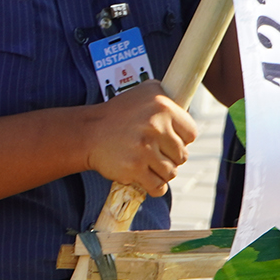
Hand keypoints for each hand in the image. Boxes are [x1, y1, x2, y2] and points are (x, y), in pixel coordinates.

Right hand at [82, 81, 197, 197]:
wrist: (88, 132)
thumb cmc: (119, 113)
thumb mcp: (144, 92)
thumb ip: (169, 95)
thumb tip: (189, 103)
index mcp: (163, 106)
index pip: (191, 134)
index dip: (181, 138)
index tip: (167, 138)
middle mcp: (155, 126)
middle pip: (182, 155)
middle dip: (170, 156)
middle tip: (154, 152)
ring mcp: (144, 149)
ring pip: (171, 172)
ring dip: (162, 172)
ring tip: (148, 164)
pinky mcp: (134, 168)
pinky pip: (157, 186)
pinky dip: (154, 187)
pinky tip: (147, 179)